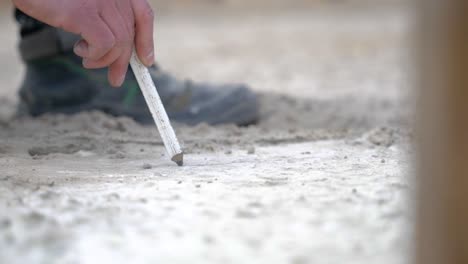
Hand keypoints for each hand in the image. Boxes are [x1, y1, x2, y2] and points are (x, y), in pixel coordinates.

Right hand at [13, 0, 154, 86]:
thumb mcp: (87, 8)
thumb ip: (106, 21)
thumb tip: (123, 54)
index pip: (144, 14)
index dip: (146, 40)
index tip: (146, 61)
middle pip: (129, 33)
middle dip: (123, 61)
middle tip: (115, 79)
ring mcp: (101, 1)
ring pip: (119, 42)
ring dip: (104, 59)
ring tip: (87, 59)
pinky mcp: (84, 13)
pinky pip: (104, 44)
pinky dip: (94, 54)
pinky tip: (80, 49)